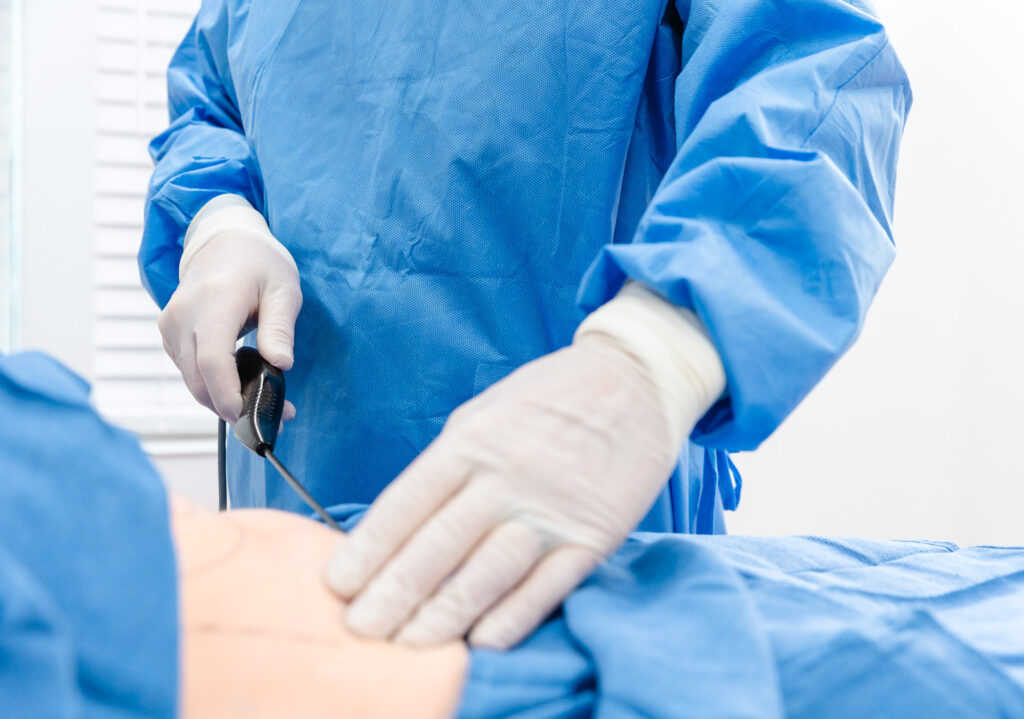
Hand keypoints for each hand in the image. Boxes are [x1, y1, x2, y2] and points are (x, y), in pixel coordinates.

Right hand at [159, 226, 301, 422]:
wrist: (223, 242)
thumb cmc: (259, 264)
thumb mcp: (283, 289)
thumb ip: (280, 327)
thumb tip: (281, 364)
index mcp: (215, 299)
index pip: (211, 358)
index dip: (226, 393)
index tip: (247, 414)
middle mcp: (184, 314)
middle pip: (198, 377)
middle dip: (232, 406)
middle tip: (273, 417)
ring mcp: (171, 325)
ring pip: (191, 380)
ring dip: (222, 400)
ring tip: (262, 401)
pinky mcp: (169, 334)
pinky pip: (189, 371)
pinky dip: (211, 385)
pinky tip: (239, 382)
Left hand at [324, 336, 684, 649]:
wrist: (636, 379)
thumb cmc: (550, 396)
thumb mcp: (484, 412)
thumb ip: (448, 464)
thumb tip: (407, 523)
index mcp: (471, 442)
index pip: (406, 504)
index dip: (368, 549)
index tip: (337, 585)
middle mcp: (506, 476)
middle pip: (437, 546)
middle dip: (392, 594)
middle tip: (359, 630)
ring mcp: (551, 508)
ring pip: (486, 573)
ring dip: (443, 616)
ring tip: (407, 647)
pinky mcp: (592, 535)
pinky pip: (546, 586)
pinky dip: (512, 619)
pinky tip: (480, 642)